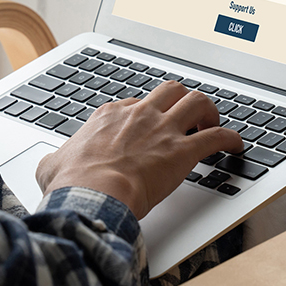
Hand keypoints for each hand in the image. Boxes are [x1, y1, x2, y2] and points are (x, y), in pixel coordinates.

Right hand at [35, 81, 243, 218]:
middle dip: (181, 100)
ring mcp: (162, 130)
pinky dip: (230, 139)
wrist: (92, 195)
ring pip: (196, 101)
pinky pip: (216, 137)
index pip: (135, 103)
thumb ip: (54, 160)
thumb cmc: (73, 183)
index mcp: (109, 116)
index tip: (149, 126)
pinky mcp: (182, 152)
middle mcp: (139, 115)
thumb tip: (48, 165)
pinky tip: (236, 146)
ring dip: (208, 111)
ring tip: (213, 122)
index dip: (146, 114)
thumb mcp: (51, 166)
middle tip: (187, 116)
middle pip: (169, 90)